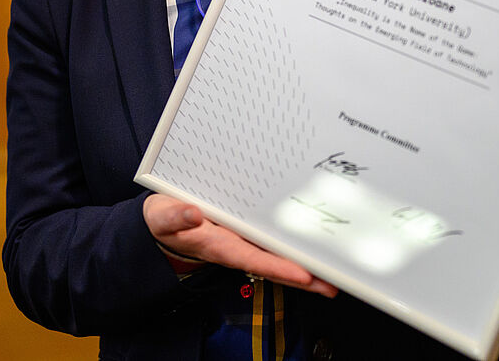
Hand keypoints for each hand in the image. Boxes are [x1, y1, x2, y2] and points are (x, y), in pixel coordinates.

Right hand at [143, 193, 338, 296]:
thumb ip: (175, 217)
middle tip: (334, 283)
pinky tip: (315, 248)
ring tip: (335, 271)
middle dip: (305, 276)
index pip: (255, 260)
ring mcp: (245, 240)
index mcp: (219, 246)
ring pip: (280, 255)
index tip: (305, 276)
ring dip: (306, 263)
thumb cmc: (165, 221)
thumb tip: (192, 214)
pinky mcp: (249, 230)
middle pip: (276, 264)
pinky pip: (276, 240)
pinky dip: (295, 244)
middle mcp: (238, 247)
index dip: (281, 269)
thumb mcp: (163, 217)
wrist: (164, 222)